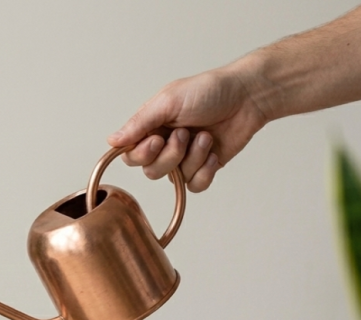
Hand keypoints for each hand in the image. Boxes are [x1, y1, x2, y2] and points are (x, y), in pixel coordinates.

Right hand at [108, 66, 269, 191]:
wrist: (248, 97)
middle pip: (150, 171)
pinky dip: (204, 171)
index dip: (141, 154)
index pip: (130, 155)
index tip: (157, 139)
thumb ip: (139, 123)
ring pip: (172, 178)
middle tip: (185, 134)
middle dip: (170, 156)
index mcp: (151, 128)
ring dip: (191, 158)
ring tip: (205, 137)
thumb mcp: (168, 101)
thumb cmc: (209, 91)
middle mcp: (164, 145)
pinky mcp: (203, 168)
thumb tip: (112, 140)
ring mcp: (184, 158)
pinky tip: (212, 153)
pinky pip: (194, 186)